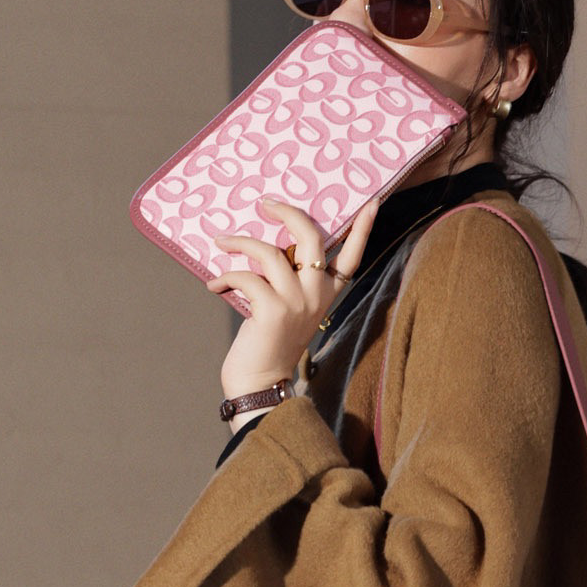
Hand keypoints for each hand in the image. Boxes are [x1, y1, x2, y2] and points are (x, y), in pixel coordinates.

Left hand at [207, 197, 380, 394]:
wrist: (261, 383)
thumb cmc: (269, 343)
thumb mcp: (288, 308)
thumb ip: (288, 279)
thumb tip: (264, 243)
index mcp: (326, 293)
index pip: (351, 258)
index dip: (363, 230)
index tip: (372, 203)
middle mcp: (317, 295)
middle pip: (311, 237)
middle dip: (288, 213)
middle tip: (266, 204)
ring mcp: (296, 301)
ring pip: (269, 252)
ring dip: (240, 243)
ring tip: (221, 243)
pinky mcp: (272, 310)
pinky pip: (246, 276)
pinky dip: (225, 277)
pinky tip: (214, 285)